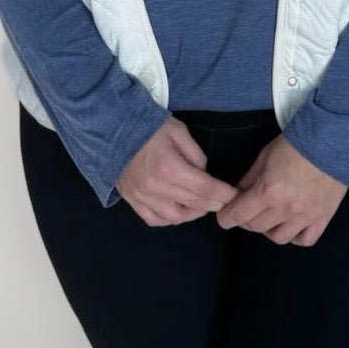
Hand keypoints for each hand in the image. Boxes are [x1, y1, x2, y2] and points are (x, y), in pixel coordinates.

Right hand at [116, 116, 239, 227]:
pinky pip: (154, 219)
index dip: (224, 194)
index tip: (235, 195)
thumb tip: (203, 174)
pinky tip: (178, 210)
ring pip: (175, 217)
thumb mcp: (179, 132)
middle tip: (223, 200)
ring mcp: (142, 197)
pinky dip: (170, 219)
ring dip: (193, 214)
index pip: (205, 188)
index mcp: (170, 168)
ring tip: (202, 205)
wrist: (113, 129)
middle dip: (213, 203)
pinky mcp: (131, 200)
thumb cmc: (150, 127)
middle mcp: (156, 187)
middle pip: (193, 204)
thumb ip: (196, 155)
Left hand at [215, 133, 346, 246]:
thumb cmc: (296, 144)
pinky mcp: (322, 218)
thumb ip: (249, 179)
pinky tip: (292, 225)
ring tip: (272, 216)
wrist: (331, 141)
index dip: (226, 217)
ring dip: (270, 229)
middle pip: (256, 227)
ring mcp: (305, 217)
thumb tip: (237, 194)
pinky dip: (295, 236)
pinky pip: (304, 240)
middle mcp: (285, 209)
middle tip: (249, 209)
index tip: (224, 216)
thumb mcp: (264, 156)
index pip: (238, 215)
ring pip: (278, 238)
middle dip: (246, 219)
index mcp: (267, 192)